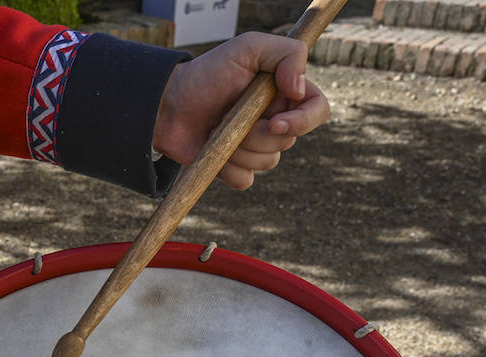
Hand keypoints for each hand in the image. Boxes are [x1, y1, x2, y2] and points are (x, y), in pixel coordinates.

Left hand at [152, 33, 330, 189]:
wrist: (167, 104)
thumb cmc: (206, 73)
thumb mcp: (248, 47)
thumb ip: (287, 54)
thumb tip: (301, 89)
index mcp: (285, 93)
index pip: (318, 111)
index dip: (303, 122)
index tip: (275, 122)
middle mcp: (276, 120)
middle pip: (288, 141)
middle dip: (257, 134)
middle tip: (228, 116)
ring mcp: (256, 146)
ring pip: (267, 163)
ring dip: (239, 149)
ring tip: (217, 129)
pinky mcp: (235, 167)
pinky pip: (245, 181)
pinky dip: (228, 170)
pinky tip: (213, 150)